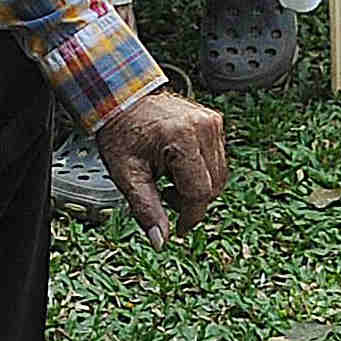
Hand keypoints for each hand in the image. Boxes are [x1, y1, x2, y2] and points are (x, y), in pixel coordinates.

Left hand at [89, 89, 226, 237]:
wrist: (123, 100)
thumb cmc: (121, 134)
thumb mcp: (127, 175)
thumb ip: (146, 209)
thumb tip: (160, 241)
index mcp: (181, 138)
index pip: (199, 192)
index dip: (190, 216)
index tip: (179, 228)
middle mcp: (203, 127)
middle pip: (213, 186)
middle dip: (192, 201)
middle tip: (165, 196)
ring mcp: (212, 122)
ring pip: (219, 176)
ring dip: (197, 187)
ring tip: (168, 179)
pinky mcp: (215, 122)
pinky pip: (218, 161)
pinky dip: (201, 172)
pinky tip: (178, 167)